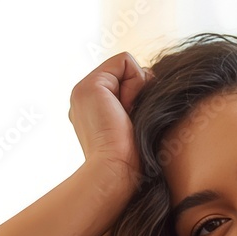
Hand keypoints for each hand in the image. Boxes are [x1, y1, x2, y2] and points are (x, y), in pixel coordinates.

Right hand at [68, 52, 153, 196]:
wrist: (115, 173)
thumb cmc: (132, 162)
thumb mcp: (137, 127)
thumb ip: (137, 104)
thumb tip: (152, 80)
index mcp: (93, 109)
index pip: (125, 82)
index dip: (139, 95)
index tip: (133, 123)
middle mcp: (84, 97)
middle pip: (126, 73)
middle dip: (138, 92)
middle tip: (129, 122)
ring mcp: (83, 90)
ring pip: (126, 66)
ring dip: (137, 90)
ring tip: (126, 118)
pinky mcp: (90, 86)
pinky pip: (125, 62)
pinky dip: (135, 82)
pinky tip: (125, 109)